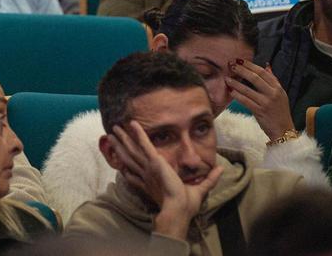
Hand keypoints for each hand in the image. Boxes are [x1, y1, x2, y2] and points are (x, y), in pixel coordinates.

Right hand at [109, 122, 222, 239]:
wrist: (179, 208)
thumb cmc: (186, 204)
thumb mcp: (200, 189)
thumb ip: (209, 179)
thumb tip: (221, 169)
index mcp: (152, 182)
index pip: (135, 172)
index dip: (126, 166)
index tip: (119, 161)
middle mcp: (146, 173)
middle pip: (130, 157)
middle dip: (120, 146)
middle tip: (111, 135)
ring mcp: (149, 166)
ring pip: (132, 149)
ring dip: (122, 138)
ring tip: (112, 129)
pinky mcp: (154, 161)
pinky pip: (144, 144)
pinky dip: (139, 133)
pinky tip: (132, 123)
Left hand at [227, 60, 293, 140]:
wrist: (284, 130)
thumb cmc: (280, 111)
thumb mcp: (280, 94)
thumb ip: (273, 80)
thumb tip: (266, 65)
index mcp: (278, 88)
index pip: (263, 72)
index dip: (250, 65)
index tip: (239, 60)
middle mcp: (273, 94)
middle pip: (255, 78)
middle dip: (241, 70)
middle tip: (230, 65)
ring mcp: (266, 103)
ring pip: (248, 90)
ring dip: (235, 83)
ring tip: (226, 78)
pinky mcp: (260, 112)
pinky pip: (246, 101)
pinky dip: (237, 95)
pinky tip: (230, 91)